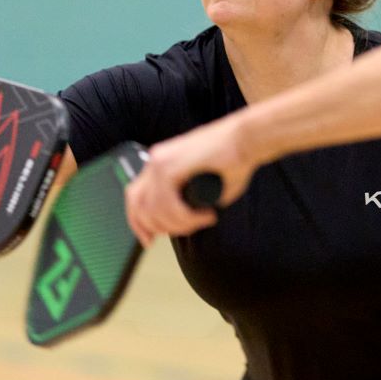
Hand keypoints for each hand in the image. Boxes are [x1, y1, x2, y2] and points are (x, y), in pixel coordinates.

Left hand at [126, 116, 257, 244]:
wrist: (245, 139)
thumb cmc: (232, 159)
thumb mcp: (203, 185)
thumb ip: (188, 201)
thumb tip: (183, 222)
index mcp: (159, 163)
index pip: (135, 198)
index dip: (138, 224)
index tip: (150, 240)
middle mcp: (155, 161)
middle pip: (138, 206)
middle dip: (157, 228)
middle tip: (184, 231)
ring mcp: (160, 162)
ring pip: (155, 210)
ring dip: (180, 223)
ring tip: (203, 219)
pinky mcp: (170, 166)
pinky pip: (168, 205)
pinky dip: (187, 217)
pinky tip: (205, 214)